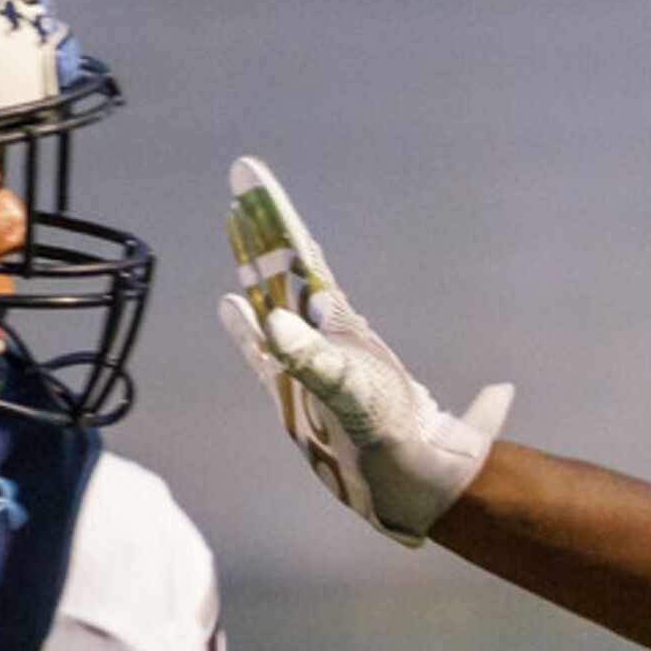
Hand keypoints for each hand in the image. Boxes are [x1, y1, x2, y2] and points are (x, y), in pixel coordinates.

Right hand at [220, 157, 511, 543]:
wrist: (419, 477)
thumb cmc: (394, 433)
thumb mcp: (351, 391)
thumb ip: (312, 357)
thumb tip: (272, 320)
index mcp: (339, 322)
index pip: (299, 255)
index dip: (273, 215)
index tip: (248, 173)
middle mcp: (326, 334)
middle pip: (286, 269)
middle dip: (262, 230)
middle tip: (240, 191)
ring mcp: (310, 362)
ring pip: (274, 301)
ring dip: (255, 269)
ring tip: (236, 234)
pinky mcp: (297, 394)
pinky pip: (264, 351)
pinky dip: (246, 328)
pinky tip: (231, 309)